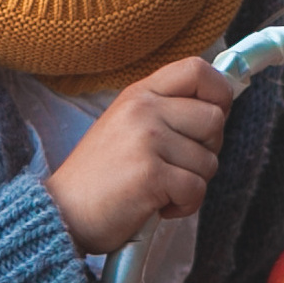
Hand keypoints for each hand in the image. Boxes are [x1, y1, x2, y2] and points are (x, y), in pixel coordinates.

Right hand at [44, 57, 235, 257]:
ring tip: (159, 188)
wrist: (63, 213)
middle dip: (207, 150)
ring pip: (210, 161)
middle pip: (214, 119)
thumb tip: (219, 110)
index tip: (211, 118)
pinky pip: (197, 189)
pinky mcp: (151, 174)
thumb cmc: (101, 176)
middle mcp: (143, 109)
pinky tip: (157, 206)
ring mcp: (147, 140)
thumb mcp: (127, 126)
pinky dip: (184, 206)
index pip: (197, 69)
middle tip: (176, 166)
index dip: (218, 93)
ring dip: (192, 184)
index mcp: (139, 93)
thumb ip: (166, 112)